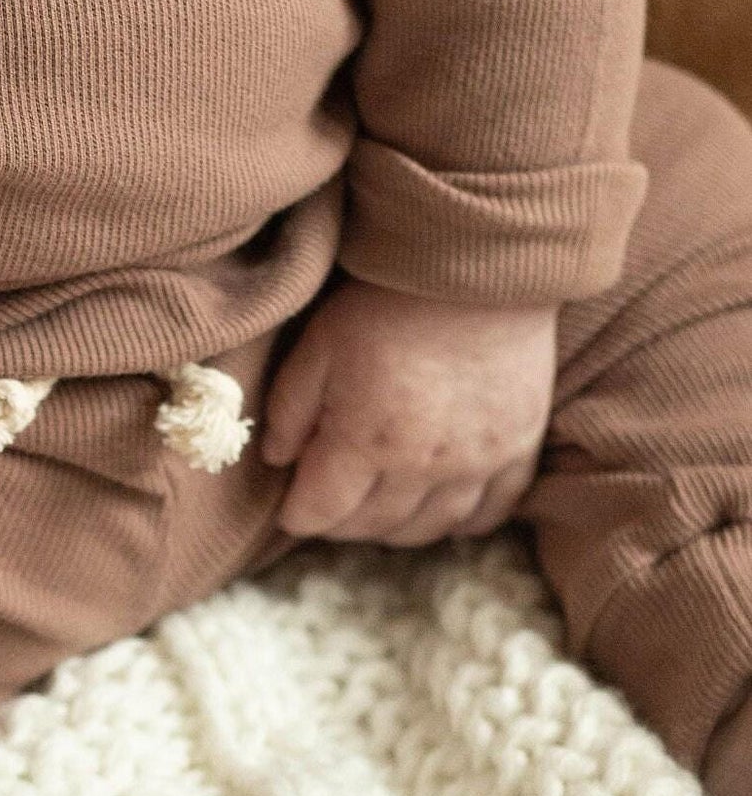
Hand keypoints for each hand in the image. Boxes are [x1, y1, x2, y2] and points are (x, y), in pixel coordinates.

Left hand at [259, 278, 556, 544]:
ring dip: (395, 528)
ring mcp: (476, 462)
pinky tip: (441, 508)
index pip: (319, 513)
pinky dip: (463, 521)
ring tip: (380, 507)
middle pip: (372, 526)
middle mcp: (422, 466)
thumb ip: (289, 410)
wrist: (478, 265)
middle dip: (341, 523)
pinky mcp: (518, 448)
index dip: (297, 515)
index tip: (292, 506)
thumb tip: (277, 460)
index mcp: (365, 442)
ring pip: (428, 529)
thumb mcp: (318, 346)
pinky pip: (491, 512)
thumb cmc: (388, 302)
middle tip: (332, 504)